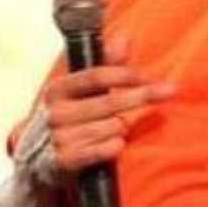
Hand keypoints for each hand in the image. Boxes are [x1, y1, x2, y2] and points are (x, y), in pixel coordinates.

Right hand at [15, 35, 175, 188]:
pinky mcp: (64, 163)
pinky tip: (114, 145)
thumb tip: (125, 37)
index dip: (126, 74)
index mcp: (57, 90)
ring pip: (113, 127)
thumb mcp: (80, 94)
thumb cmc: (69, 123)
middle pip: (111, 101)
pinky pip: (106, 150)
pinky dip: (115, 146)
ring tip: (114, 130)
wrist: (36, 168)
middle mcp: (55, 113)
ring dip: (122, 128)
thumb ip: (104, 66)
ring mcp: (58, 139)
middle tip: (170, 90)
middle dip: (143, 95)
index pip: (97, 75)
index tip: (150, 75)